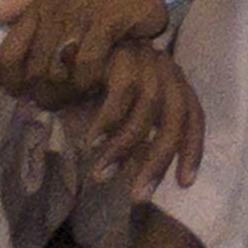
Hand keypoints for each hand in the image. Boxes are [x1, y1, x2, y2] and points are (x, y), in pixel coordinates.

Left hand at [0, 0, 175, 104]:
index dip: (12, 84)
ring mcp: (80, 14)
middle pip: (34, 72)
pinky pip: (87, 64)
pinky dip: (90, 80)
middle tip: (60, 101)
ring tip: (77, 95)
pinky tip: (98, 82)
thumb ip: (27, 10)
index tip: (26, 95)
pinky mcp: (106, 21)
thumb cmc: (99, 7)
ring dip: (68, 92)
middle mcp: (54, 9)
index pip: (6, 57)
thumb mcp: (61, 5)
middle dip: (46, 94)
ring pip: (58, 72)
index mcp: (38, 8)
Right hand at [76, 40, 206, 198]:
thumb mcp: (115, 125)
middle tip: (138, 196)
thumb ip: (134, 145)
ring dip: (123, 147)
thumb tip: (144, 177)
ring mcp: (144, 57)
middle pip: (176, 115)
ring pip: (148, 106)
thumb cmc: (88, 95)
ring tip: (101, 175)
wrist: (54, 58)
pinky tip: (89, 144)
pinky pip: (122, 91)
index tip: (184, 184)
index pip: (193, 116)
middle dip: (159, 159)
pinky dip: (107, 122)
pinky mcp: (121, 51)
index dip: (192, 149)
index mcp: (171, 82)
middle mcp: (164, 67)